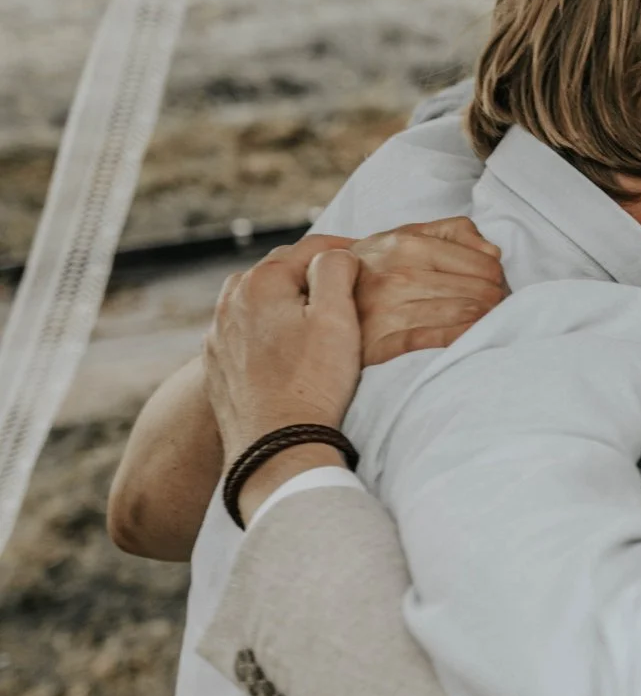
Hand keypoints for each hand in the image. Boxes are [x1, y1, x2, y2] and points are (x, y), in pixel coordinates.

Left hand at [203, 239, 365, 457]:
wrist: (276, 447)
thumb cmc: (313, 383)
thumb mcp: (337, 318)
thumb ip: (336, 270)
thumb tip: (335, 255)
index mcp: (260, 283)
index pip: (309, 248)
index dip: (344, 248)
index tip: (367, 258)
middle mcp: (231, 301)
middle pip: (281, 270)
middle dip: (313, 272)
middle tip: (347, 285)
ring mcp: (219, 334)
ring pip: (260, 300)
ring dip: (288, 298)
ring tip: (317, 313)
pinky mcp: (218, 363)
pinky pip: (246, 330)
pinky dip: (269, 327)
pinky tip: (289, 345)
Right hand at [348, 216, 507, 363]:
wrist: (319, 300)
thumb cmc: (376, 265)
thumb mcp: (407, 234)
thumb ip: (454, 232)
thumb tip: (492, 253)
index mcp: (408, 244)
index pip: (485, 265)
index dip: (497, 278)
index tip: (494, 286)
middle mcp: (398, 275)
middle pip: (480, 293)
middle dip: (494, 301)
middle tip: (492, 308)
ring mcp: (387, 310)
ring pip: (465, 316)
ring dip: (483, 321)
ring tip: (482, 322)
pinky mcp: (380, 343)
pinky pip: (436, 341)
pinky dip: (460, 339)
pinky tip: (468, 337)